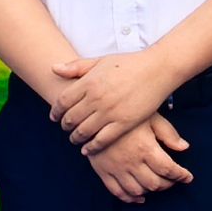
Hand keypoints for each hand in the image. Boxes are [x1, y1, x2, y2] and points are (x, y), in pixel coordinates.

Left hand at [48, 49, 181, 150]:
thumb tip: (54, 68)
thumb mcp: (101, 60)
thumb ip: (76, 67)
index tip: (54, 117)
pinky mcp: (124, 123)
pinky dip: (92, 147)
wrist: (157, 69)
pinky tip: (87, 149)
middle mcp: (96, 98)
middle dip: (65, 126)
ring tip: (75, 138)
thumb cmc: (130, 63)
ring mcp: (110, 112)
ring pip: (83, 131)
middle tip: (65, 128)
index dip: (55, 111)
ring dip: (75, 137)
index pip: (63, 101)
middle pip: (71, 118)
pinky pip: (102, 140)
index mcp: (89, 82)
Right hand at [83, 114, 191, 203]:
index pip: (169, 169)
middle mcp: (131, 162)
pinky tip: (139, 197)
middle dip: (168, 184)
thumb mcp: (151, 117)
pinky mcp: (103, 172)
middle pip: (155, 183)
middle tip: (173, 180)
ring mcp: (116, 169)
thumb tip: (184, 147)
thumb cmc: (126, 112)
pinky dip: (130, 198)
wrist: (93, 113)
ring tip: (157, 185)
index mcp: (145, 148)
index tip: (188, 177)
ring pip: (137, 190)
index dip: (181, 175)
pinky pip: (117, 192)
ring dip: (150, 191)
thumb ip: (168, 133)